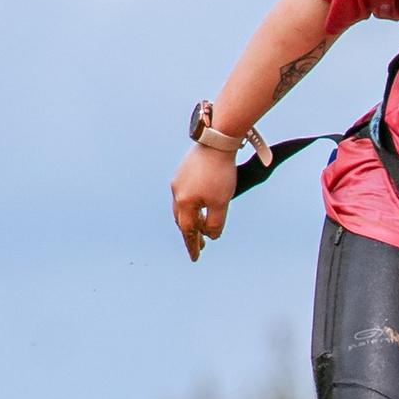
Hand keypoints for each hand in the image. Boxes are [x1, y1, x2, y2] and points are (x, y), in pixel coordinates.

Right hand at [171, 134, 241, 262]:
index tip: (195, 258)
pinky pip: (185, 194)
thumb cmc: (220, 172)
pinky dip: (191, 205)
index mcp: (184, 202)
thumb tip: (211, 236)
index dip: (192, 245)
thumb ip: (215, 223)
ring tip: (200, 227)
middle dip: (191, 233)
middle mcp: (177, 192)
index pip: (187, 231)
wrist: (217, 140)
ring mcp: (178, 180)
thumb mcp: (221, 203)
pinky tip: (199, 204)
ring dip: (190, 219)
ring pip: (182, 206)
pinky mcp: (184, 171)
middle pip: (182, 220)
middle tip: (201, 246)